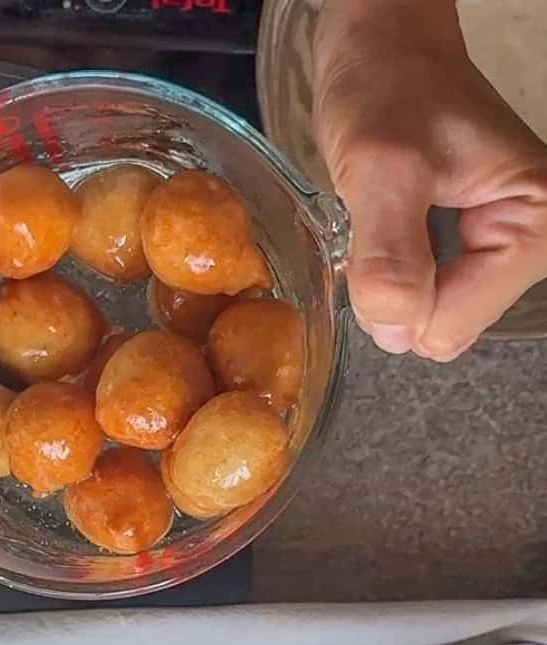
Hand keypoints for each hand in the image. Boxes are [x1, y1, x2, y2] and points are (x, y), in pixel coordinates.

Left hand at [313, 0, 546, 359]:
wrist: (380, 48)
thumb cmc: (387, 92)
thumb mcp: (382, 171)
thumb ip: (392, 258)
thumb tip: (397, 335)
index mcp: (533, 227)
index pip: (452, 324)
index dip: (397, 298)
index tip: (376, 234)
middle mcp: (525, 244)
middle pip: (442, 324)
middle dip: (393, 287)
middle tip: (374, 222)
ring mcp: (493, 245)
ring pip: (425, 311)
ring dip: (387, 275)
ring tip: (379, 217)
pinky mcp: (462, 240)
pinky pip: (418, 288)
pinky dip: (387, 266)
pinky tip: (383, 224)